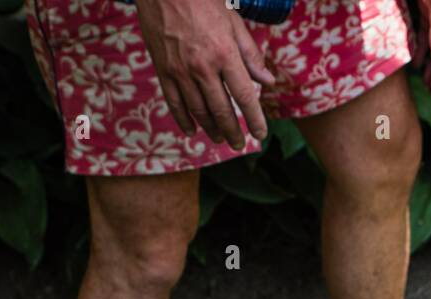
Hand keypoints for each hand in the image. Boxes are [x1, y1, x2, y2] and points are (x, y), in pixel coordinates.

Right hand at [136, 0, 274, 148]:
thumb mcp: (232, 20)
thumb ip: (250, 54)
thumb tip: (267, 82)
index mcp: (224, 53)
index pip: (244, 96)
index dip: (254, 119)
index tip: (260, 134)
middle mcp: (203, 67)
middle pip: (222, 111)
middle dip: (233, 132)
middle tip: (239, 145)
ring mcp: (181, 71)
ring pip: (199, 111)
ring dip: (212, 129)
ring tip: (220, 138)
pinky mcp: (163, 70)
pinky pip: (175, 103)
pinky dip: (184, 120)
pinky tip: (192, 131)